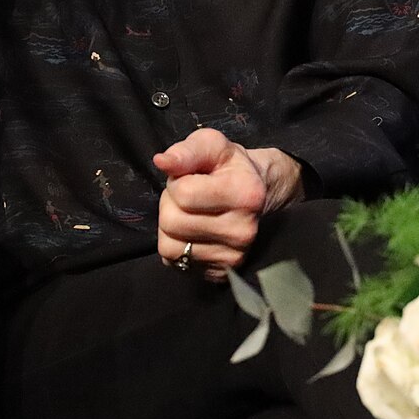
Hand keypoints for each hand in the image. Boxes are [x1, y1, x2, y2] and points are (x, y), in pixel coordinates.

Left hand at [154, 128, 303, 281]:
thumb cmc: (229, 166)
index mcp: (245, 193)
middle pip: (172, 222)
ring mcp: (234, 256)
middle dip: (170, 205)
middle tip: (187, 196)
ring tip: (188, 213)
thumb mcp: (212, 145)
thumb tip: (161, 161)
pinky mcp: (221, 273)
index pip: (183, 194)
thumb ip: (186, 151)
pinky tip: (192, 232)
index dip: (176, 182)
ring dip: (169, 227)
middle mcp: (243, 230)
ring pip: (169, 247)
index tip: (189, 178)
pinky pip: (175, 263)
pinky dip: (176, 245)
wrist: (256, 194)